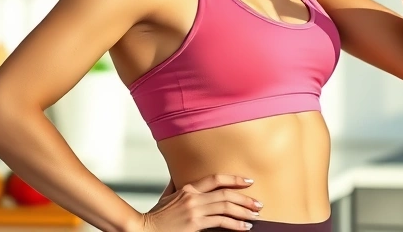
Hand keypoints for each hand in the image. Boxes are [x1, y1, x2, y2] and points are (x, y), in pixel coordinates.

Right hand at [135, 174, 260, 231]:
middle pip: (225, 193)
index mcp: (187, 188)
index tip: (248, 182)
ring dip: (244, 212)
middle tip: (258, 204)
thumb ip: (175, 186)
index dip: (233, 179)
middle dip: (245, 198)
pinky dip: (235, 225)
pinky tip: (244, 228)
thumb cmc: (155, 217)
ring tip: (255, 216)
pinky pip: (221, 222)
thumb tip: (178, 176)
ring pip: (226, 207)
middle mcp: (192, 196)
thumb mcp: (166, 197)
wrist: (144, 229)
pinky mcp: (195, 223)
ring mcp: (194, 210)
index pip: (215, 179)